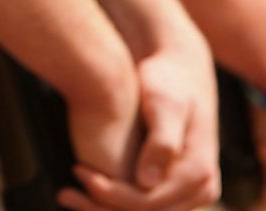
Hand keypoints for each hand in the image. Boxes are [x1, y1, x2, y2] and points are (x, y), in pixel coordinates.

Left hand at [59, 31, 220, 210]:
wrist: (179, 69)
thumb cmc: (168, 80)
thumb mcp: (166, 104)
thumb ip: (162, 141)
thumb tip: (147, 182)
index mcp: (198, 173)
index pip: (147, 203)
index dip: (110, 194)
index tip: (78, 172)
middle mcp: (200, 190)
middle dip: (100, 208)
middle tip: (65, 193)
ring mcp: (189, 193)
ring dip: (102, 210)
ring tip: (69, 195)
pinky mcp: (176, 188)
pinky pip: (143, 206)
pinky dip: (112, 204)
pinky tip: (85, 191)